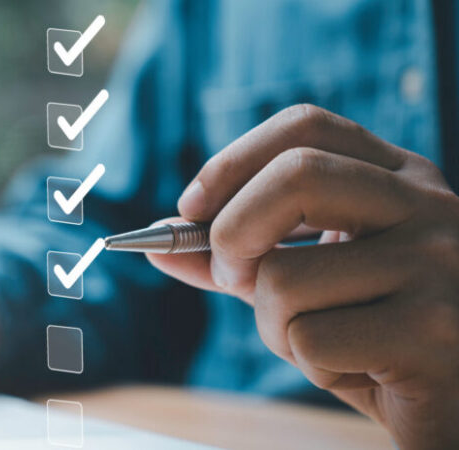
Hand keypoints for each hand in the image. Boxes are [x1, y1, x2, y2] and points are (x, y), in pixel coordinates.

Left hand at [147, 104, 458, 447]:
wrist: (457, 405)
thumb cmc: (379, 339)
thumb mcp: (307, 285)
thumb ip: (241, 258)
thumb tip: (159, 242)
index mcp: (402, 178)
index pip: (306, 127)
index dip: (231, 161)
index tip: (191, 209)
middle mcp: (429, 206)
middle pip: (293, 177)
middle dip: (232, 234)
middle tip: (230, 278)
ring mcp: (439, 264)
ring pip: (286, 276)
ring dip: (276, 327)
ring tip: (327, 344)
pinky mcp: (434, 330)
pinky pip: (313, 338)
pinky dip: (312, 366)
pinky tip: (360, 372)